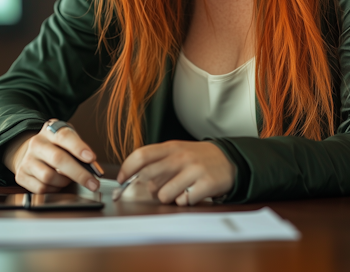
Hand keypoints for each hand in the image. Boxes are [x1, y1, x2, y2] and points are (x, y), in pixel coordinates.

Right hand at [2, 120, 99, 193]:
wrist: (30, 151)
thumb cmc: (56, 145)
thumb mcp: (68, 138)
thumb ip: (79, 149)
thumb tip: (92, 167)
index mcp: (51, 130)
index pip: (64, 136)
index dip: (79, 147)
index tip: (92, 158)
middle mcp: (37, 143)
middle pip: (58, 159)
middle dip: (79, 173)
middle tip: (93, 183)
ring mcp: (27, 159)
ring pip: (49, 176)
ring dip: (65, 182)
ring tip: (71, 180)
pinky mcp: (21, 175)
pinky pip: (41, 188)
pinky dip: (54, 189)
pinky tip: (58, 184)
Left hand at [117, 140, 235, 204]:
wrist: (229, 159)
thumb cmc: (198, 157)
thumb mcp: (178, 151)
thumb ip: (158, 161)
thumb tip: (135, 177)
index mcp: (171, 147)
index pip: (142, 155)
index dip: (126, 169)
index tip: (120, 179)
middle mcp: (181, 157)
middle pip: (149, 177)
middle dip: (148, 188)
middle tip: (158, 188)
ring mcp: (194, 170)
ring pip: (164, 195)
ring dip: (168, 197)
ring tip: (179, 190)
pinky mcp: (205, 184)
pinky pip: (183, 202)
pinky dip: (184, 202)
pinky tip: (191, 194)